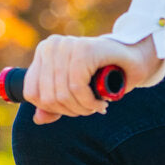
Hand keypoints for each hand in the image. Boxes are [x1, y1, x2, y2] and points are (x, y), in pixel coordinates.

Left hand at [23, 34, 159, 123]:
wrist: (132, 59)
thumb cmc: (101, 74)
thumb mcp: (72, 91)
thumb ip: (53, 104)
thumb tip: (38, 119)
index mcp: (44, 52)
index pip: (32, 93)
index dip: (52, 109)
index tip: (71, 108)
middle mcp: (52, 45)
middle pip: (47, 97)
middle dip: (69, 110)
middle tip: (87, 109)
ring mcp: (67, 45)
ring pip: (62, 94)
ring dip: (82, 108)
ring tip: (94, 107)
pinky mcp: (83, 50)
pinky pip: (77, 87)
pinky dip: (89, 102)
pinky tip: (100, 103)